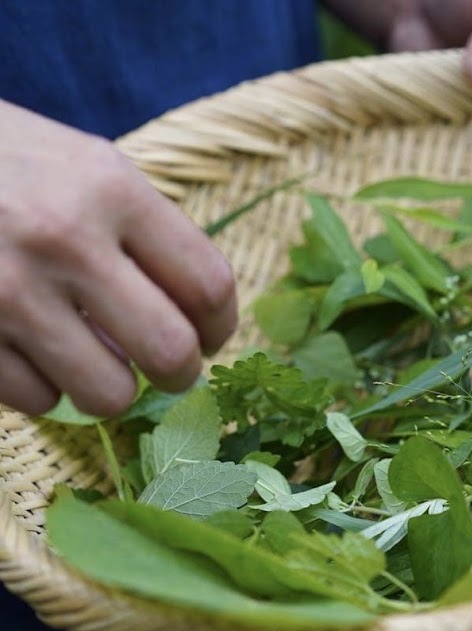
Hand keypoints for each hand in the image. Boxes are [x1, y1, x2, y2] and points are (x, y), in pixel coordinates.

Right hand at [0, 100, 237, 415]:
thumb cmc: (6, 160)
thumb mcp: (85, 166)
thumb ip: (145, 233)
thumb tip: (198, 318)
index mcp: (111, 189)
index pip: (208, 285)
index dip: (222, 325)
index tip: (212, 336)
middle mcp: (64, 239)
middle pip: (171, 351)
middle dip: (182, 373)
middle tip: (171, 370)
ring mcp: (7, 291)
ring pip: (109, 394)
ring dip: (114, 389)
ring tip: (100, 364)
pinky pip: (39, 400)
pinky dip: (48, 389)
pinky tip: (36, 355)